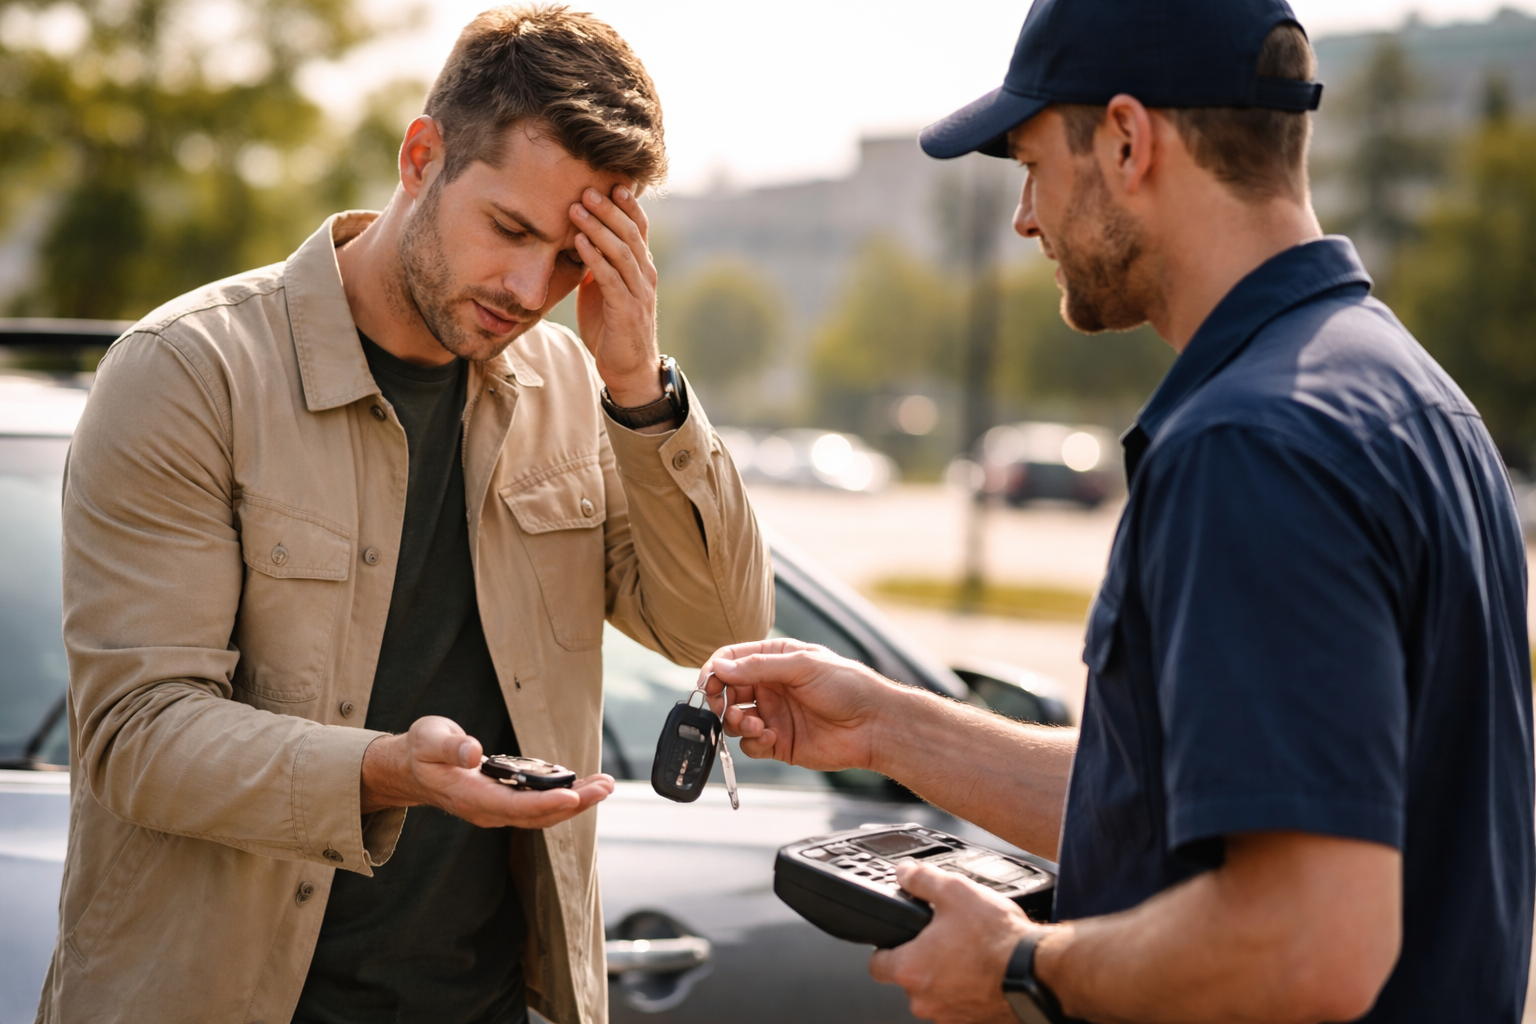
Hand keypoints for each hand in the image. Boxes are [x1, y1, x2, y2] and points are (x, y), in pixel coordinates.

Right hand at [360, 716, 612, 828]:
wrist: (411, 769)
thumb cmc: (421, 751)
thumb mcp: (429, 739)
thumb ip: (450, 746)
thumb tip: (473, 752)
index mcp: (469, 796)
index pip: (513, 806)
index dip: (545, 803)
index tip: (573, 796)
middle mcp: (487, 810)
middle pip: (537, 816)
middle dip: (574, 804)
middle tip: (605, 786)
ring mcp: (496, 809)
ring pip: (542, 815)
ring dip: (576, 802)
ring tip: (605, 785)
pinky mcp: (504, 802)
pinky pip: (538, 806)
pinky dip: (564, 798)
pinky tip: (584, 785)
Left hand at [569, 185, 661, 407]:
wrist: (627, 369)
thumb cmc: (611, 327)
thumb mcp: (603, 290)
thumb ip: (598, 264)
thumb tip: (579, 238)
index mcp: (642, 268)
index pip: (639, 229)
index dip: (627, 206)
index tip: (610, 183)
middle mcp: (645, 276)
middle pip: (631, 234)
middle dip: (609, 210)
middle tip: (587, 188)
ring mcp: (639, 293)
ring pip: (622, 252)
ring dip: (599, 228)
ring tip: (577, 209)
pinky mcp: (626, 311)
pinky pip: (611, 278)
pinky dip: (594, 258)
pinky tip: (579, 243)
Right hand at [700, 639, 906, 772]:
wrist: (874, 725)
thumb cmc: (848, 686)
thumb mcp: (802, 666)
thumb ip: (759, 667)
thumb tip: (721, 668)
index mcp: (776, 659)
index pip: (733, 660)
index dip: (716, 670)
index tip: (709, 682)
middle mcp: (771, 687)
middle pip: (728, 691)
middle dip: (721, 700)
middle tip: (724, 706)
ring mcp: (774, 715)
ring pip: (735, 720)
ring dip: (736, 723)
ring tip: (754, 724)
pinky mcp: (779, 742)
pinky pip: (751, 745)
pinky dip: (753, 742)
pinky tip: (771, 737)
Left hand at [869, 862, 1038, 1023]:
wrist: (1037, 971)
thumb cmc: (997, 939)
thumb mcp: (955, 892)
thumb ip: (922, 881)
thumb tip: (904, 874)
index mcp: (910, 969)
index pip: (877, 964)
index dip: (886, 947)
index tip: (898, 938)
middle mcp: (924, 1000)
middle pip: (909, 978)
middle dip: (922, 959)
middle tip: (943, 939)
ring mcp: (948, 1016)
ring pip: (935, 992)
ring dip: (946, 975)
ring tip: (968, 952)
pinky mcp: (972, 1022)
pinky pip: (959, 1004)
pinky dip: (967, 989)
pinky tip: (983, 970)